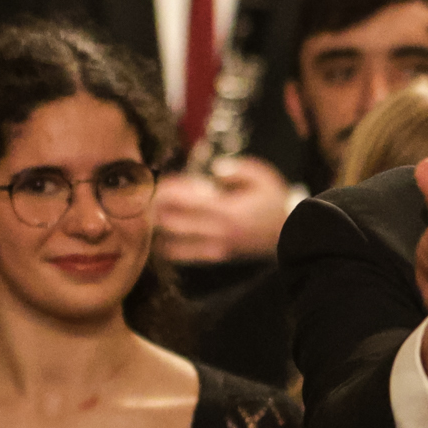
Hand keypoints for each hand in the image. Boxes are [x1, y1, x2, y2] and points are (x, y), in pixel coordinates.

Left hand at [152, 160, 291, 265]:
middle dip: (151, 209)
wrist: (291, 236)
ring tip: (141, 218)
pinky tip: (154, 240)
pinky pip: (183, 256)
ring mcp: (214, 247)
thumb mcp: (262, 177)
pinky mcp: (215, 257)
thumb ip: (237, 170)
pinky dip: (165, 248)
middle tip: (136, 199)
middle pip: (171, 221)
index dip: (164, 190)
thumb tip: (214, 169)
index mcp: (224, 209)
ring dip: (154, 230)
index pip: (183, 199)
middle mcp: (216, 231)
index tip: (153, 181)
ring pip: (171, 241)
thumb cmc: (275, 203)